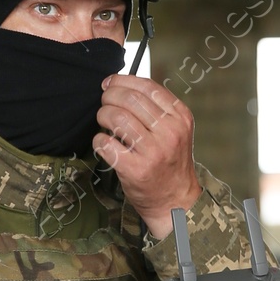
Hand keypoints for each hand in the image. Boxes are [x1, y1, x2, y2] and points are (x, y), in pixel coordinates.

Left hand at [94, 73, 200, 238]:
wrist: (175, 200)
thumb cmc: (170, 161)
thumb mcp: (176, 129)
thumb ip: (157, 108)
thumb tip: (121, 85)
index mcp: (180, 117)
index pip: (147, 86)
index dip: (122, 80)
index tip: (110, 83)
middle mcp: (169, 132)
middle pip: (129, 99)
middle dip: (109, 97)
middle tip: (104, 102)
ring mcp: (153, 152)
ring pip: (116, 118)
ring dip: (103, 116)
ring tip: (104, 122)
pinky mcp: (135, 169)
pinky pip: (106, 144)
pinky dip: (99, 140)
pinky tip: (104, 143)